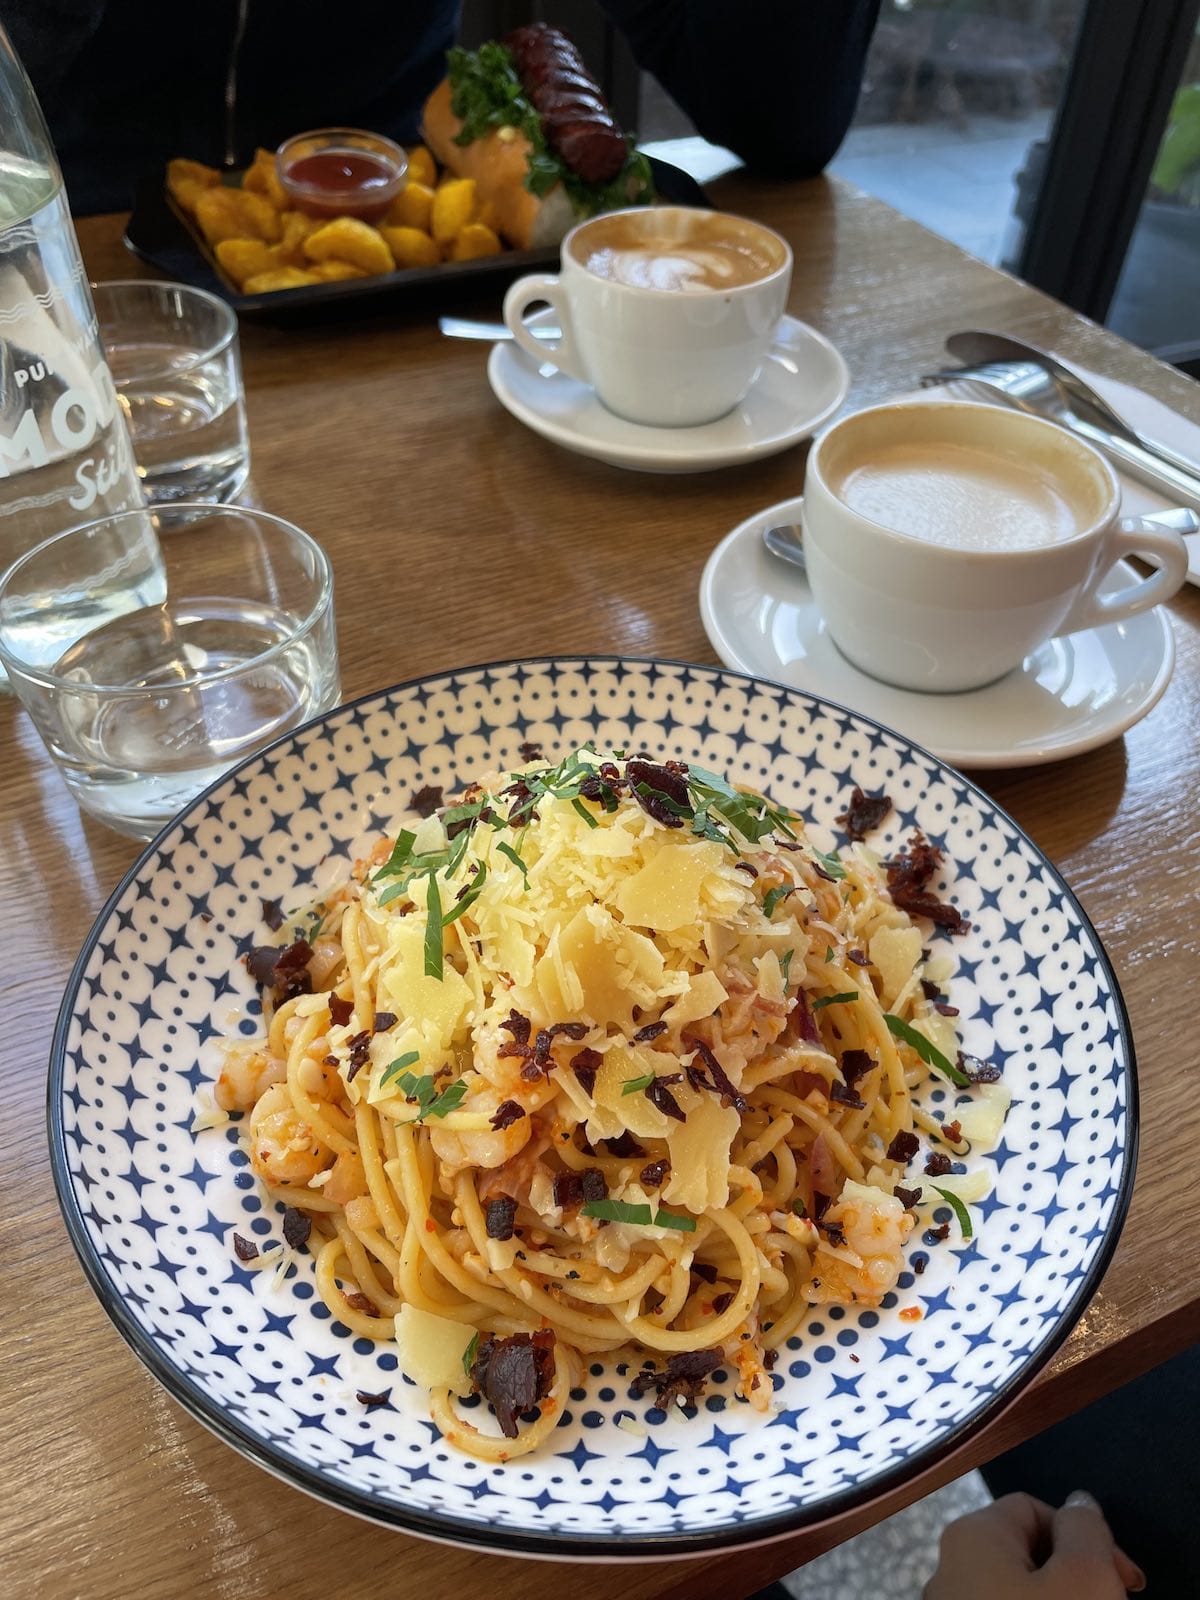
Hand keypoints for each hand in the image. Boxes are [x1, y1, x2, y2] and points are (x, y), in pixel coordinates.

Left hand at [924, 1491, 1145, 1597]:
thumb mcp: (1083, 1572)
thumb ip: (1084, 1527)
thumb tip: (1078, 1504)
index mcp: (969, 1534)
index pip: (1033, 1508)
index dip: (1085, 1537)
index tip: (1122, 1577)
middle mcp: (946, 1566)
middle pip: (1024, 1552)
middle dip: (1071, 1569)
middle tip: (1106, 1596)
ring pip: (1014, 1586)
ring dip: (1055, 1594)